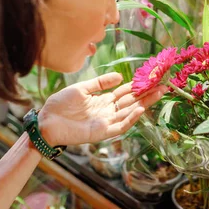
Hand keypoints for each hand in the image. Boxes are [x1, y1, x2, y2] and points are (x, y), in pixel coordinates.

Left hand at [37, 72, 166, 146]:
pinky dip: (130, 119)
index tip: (151, 78)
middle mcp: (107, 111)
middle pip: (132, 102)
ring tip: (157, 94)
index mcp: (103, 100)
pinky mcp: (101, 133)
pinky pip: (120, 126)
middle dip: (147, 94)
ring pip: (130, 113)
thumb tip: (120, 76)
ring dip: (144, 104)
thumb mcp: (81, 88)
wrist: (46, 121)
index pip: (125, 92)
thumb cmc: (60, 105)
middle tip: (163, 86)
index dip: (138, 86)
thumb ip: (100, 83)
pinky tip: (139, 110)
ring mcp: (106, 122)